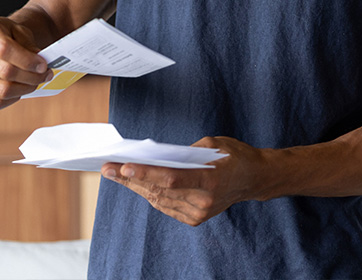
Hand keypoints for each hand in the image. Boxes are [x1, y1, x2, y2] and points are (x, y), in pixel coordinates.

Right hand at [0, 17, 52, 109]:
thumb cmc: (8, 36)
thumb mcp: (19, 31)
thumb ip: (29, 46)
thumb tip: (40, 65)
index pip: (4, 49)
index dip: (27, 60)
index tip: (44, 65)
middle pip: (5, 72)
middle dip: (31, 77)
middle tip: (46, 75)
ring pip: (2, 90)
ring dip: (25, 89)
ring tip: (36, 82)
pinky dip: (13, 98)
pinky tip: (20, 89)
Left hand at [101, 136, 264, 225]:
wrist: (254, 178)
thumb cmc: (233, 155)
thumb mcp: (212, 143)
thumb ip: (185, 151)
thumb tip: (156, 156)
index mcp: (209, 181)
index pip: (171, 179)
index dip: (146, 173)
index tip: (124, 167)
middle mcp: (203, 202)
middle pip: (159, 190)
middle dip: (130, 179)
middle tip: (107, 168)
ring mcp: (199, 213)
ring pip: (159, 199)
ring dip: (136, 186)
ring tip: (114, 174)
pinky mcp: (195, 218)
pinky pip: (166, 205)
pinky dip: (150, 193)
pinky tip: (136, 183)